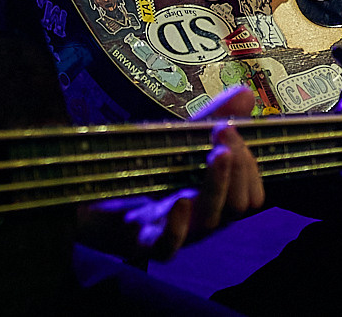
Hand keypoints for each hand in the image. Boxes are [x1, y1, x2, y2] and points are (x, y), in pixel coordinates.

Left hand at [79, 85, 265, 262]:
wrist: (90, 194)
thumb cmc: (142, 170)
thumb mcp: (180, 140)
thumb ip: (213, 118)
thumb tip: (247, 93)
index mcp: (215, 198)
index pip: (251, 194)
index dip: (251, 165)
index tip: (234, 128)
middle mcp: (201, 218)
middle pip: (238, 208)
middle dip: (240, 169)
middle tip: (225, 134)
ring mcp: (173, 232)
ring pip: (210, 224)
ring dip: (218, 186)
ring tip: (216, 155)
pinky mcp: (142, 242)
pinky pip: (167, 247)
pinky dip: (178, 226)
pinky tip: (181, 199)